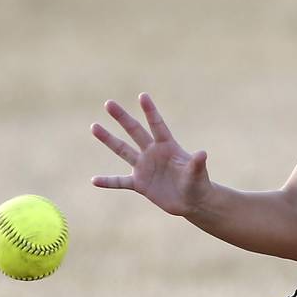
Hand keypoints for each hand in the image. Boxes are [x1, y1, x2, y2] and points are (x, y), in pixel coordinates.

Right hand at [91, 93, 210, 216]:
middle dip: (122, 118)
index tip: (142, 95)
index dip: (150, 111)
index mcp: (168, 146)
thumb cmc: (198, 184)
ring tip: (94, 126)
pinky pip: (120, 182)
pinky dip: (108, 182)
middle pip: (135, 131)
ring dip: (108, 139)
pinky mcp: (140, 184)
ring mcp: (144, 167)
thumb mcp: (198, 173)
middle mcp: (153, 153)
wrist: (192, 201)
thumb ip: (196, 163)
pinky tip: (94, 180)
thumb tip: (202, 153)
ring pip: (123, 150)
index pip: (157, 125)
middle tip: (108, 103)